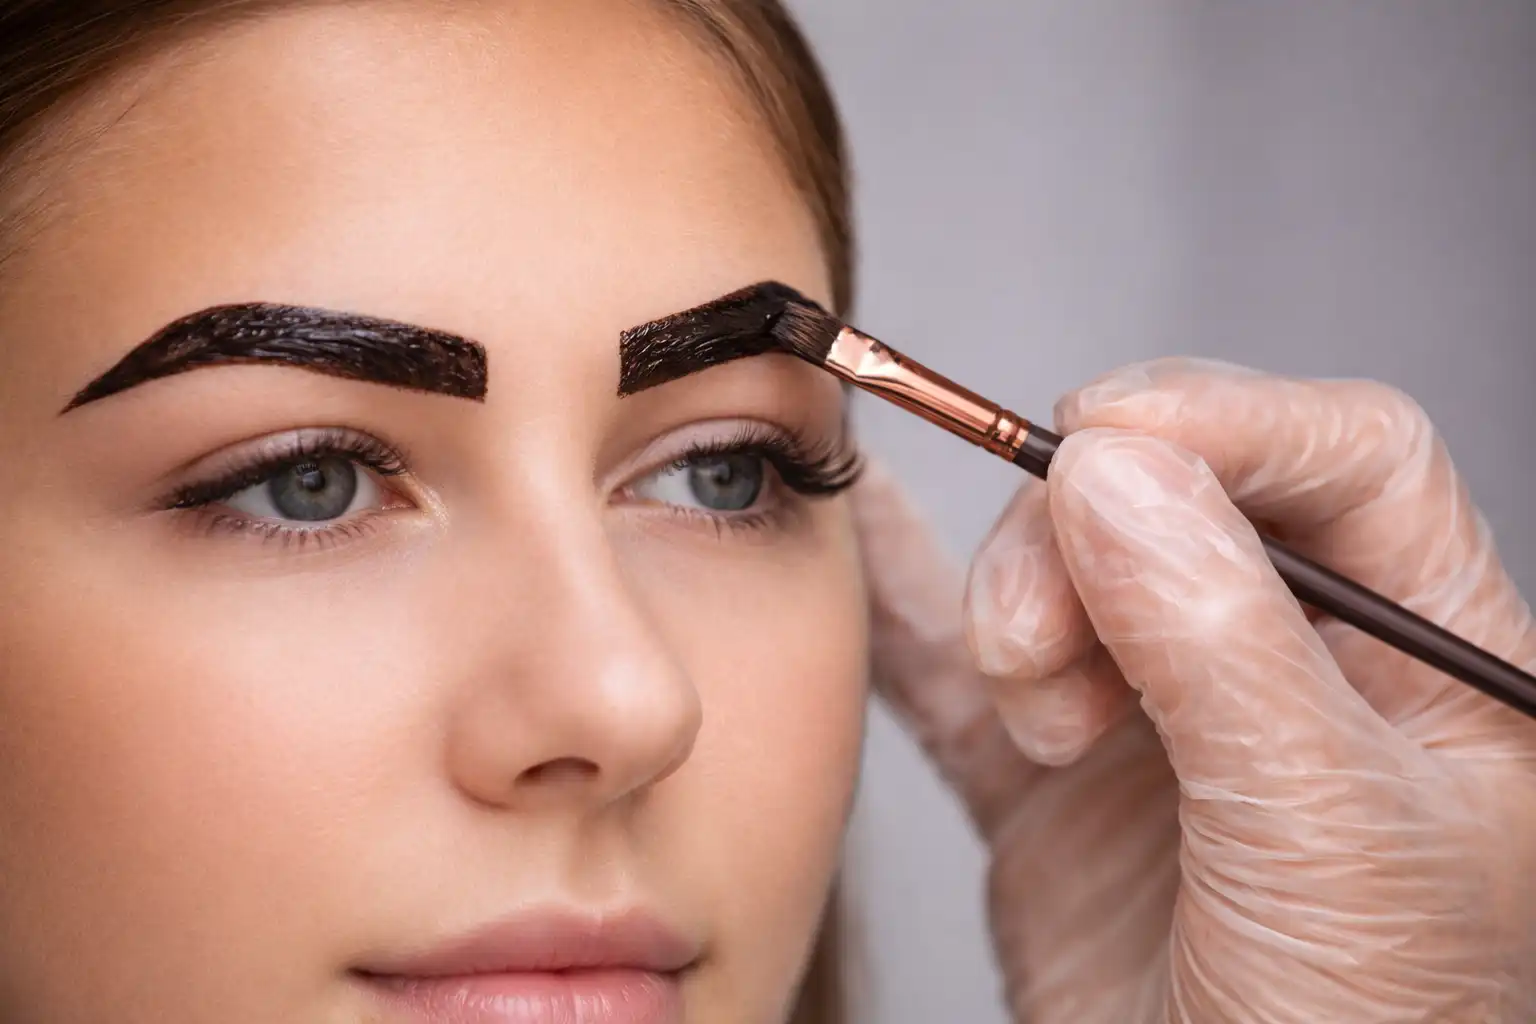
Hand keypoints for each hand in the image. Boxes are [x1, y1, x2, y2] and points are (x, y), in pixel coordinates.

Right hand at [853, 359, 1535, 1022]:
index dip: (1222, 417)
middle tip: (1040, 644)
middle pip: (1177, 494)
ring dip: (1014, 609)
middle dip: (1084, 540)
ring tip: (1036, 721)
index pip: (1343, 457)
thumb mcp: (1321, 835)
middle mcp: (1296, 664)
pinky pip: (967, 668)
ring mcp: (1167, 716)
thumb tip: (1109, 464)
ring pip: (1067, 566)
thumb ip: (1218, 638)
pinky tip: (864, 553)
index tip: (1096, 437)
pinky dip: (911, 611)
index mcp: (1429, 659)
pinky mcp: (1057, 780)